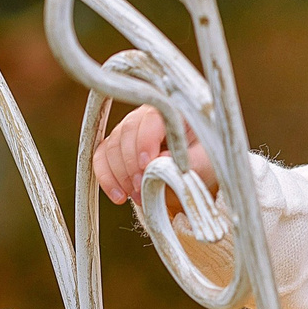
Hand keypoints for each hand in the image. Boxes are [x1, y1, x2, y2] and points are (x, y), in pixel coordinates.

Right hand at [92, 104, 215, 206]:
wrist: (196, 168)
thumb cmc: (204, 158)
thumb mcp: (206, 160)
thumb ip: (189, 160)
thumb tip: (160, 162)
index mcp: (172, 112)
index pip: (151, 119)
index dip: (145, 141)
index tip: (147, 165)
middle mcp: (145, 116)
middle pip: (126, 133)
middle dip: (131, 164)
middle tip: (142, 188)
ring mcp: (128, 130)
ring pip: (111, 146)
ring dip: (120, 174)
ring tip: (138, 196)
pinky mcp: (116, 145)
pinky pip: (101, 158)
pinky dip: (106, 178)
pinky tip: (119, 196)